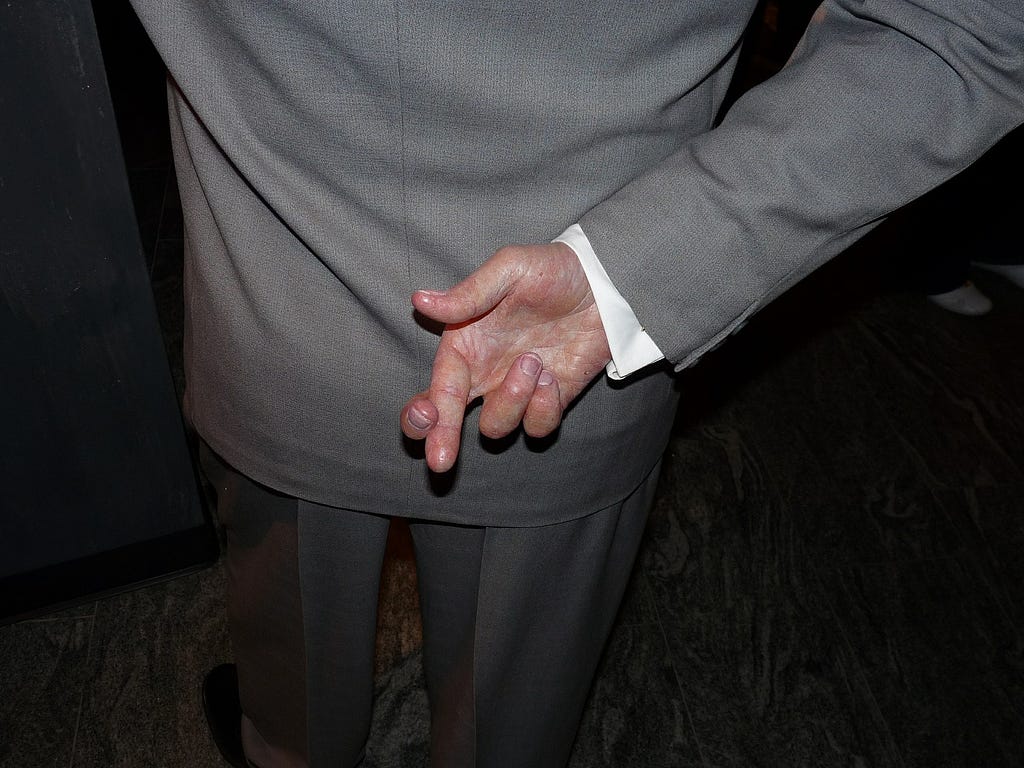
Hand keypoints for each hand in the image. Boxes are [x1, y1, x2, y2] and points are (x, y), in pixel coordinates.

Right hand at [401, 242, 610, 471]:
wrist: (607, 284)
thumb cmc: (553, 269)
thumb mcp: (511, 269)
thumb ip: (469, 293)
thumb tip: (419, 301)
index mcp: (466, 343)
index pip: (438, 385)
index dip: (425, 410)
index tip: (427, 419)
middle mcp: (485, 372)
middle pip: (448, 420)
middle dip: (440, 440)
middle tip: (441, 460)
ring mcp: (517, 390)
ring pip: (495, 426)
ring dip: (512, 401)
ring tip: (533, 362)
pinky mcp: (550, 401)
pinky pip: (537, 427)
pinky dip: (543, 408)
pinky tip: (553, 375)